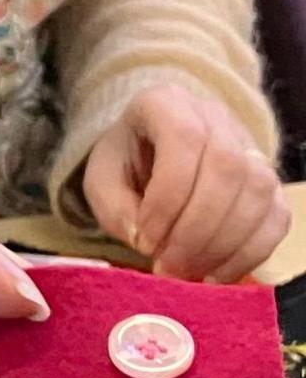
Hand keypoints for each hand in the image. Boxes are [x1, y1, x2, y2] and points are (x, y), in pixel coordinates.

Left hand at [82, 83, 285, 279]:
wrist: (150, 155)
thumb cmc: (124, 165)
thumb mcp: (101, 181)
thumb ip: (114, 207)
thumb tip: (144, 239)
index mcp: (166, 103)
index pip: (183, 140)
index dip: (167, 197)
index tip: (144, 239)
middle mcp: (216, 117)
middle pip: (227, 168)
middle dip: (197, 228)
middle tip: (169, 266)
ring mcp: (250, 147)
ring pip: (258, 192)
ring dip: (224, 244)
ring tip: (189, 273)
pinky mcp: (271, 182)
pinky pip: (276, 218)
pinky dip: (250, 252)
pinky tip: (217, 274)